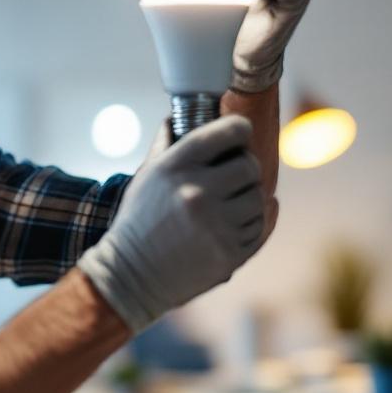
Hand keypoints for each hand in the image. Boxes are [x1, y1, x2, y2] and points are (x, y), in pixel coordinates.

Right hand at [79, 116, 265, 332]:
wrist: (132, 275)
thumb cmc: (138, 221)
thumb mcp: (146, 176)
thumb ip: (166, 144)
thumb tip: (178, 116)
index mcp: (177, 166)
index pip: (230, 131)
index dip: (239, 130)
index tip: (238, 135)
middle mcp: (198, 192)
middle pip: (251, 166)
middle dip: (245, 168)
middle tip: (233, 176)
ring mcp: (216, 225)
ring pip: (259, 197)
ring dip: (248, 198)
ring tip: (228, 204)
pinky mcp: (229, 253)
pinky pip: (259, 227)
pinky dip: (251, 223)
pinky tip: (233, 223)